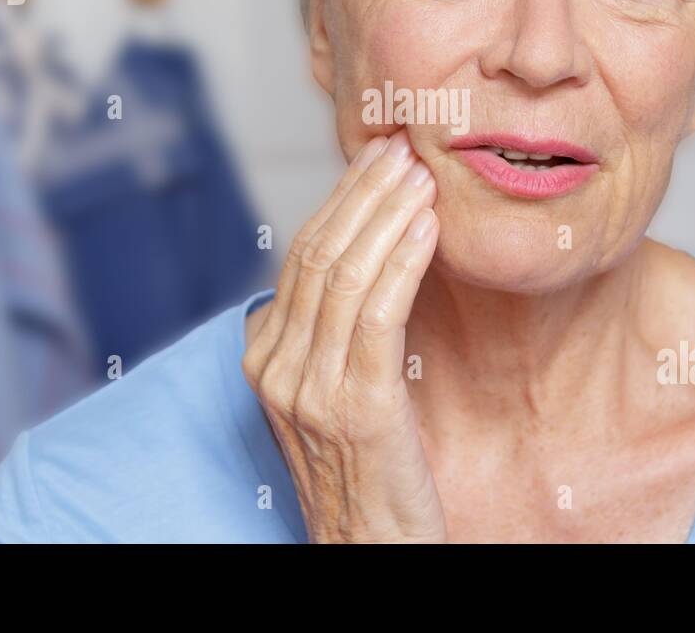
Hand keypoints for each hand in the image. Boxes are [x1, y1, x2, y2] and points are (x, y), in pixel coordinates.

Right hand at [242, 128, 444, 542]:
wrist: (372, 546)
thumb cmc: (368, 464)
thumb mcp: (334, 386)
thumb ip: (335, 327)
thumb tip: (370, 253)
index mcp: (265, 355)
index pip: (300, 254)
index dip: (342, 199)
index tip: (379, 158)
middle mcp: (276, 366)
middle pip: (317, 253)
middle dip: (363, 192)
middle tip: (403, 148)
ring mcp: (309, 387)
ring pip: (344, 273)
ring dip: (387, 213)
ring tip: (423, 173)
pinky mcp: (355, 406)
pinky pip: (377, 312)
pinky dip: (403, 260)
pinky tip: (429, 228)